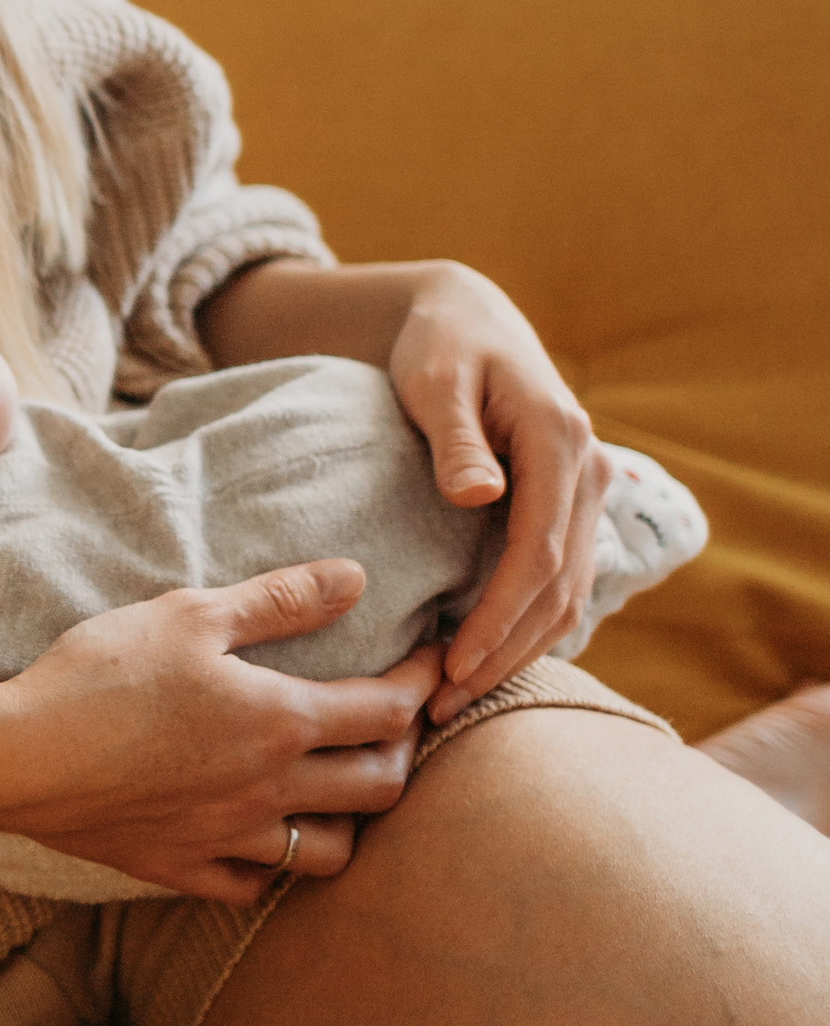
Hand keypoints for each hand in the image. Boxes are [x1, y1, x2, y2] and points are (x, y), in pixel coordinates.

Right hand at [0, 562, 438, 902]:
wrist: (17, 757)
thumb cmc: (100, 675)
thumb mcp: (189, 614)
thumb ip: (279, 599)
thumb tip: (355, 577)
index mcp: (280, 720)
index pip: (388, 711)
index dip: (423, 682)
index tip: (432, 659)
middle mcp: (270, 789)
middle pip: (379, 787)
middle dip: (404, 752)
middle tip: (393, 722)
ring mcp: (229, 838)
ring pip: (330, 852)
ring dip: (351, 821)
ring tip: (339, 788)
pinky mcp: (182, 868)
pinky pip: (254, 885)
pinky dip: (273, 864)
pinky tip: (262, 836)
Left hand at [385, 262, 609, 720]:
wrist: (468, 320)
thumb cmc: (441, 348)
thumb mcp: (435, 380)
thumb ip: (454, 438)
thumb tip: (479, 497)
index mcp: (560, 439)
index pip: (538, 552)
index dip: (500, 617)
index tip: (455, 666)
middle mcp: (589, 469)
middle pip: (559, 586)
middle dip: (506, 653)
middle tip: (444, 706)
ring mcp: (587, 490)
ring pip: (568, 593)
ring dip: (519, 651)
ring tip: (457, 697)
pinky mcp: (570, 505)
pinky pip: (561, 580)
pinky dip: (529, 627)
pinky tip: (484, 661)